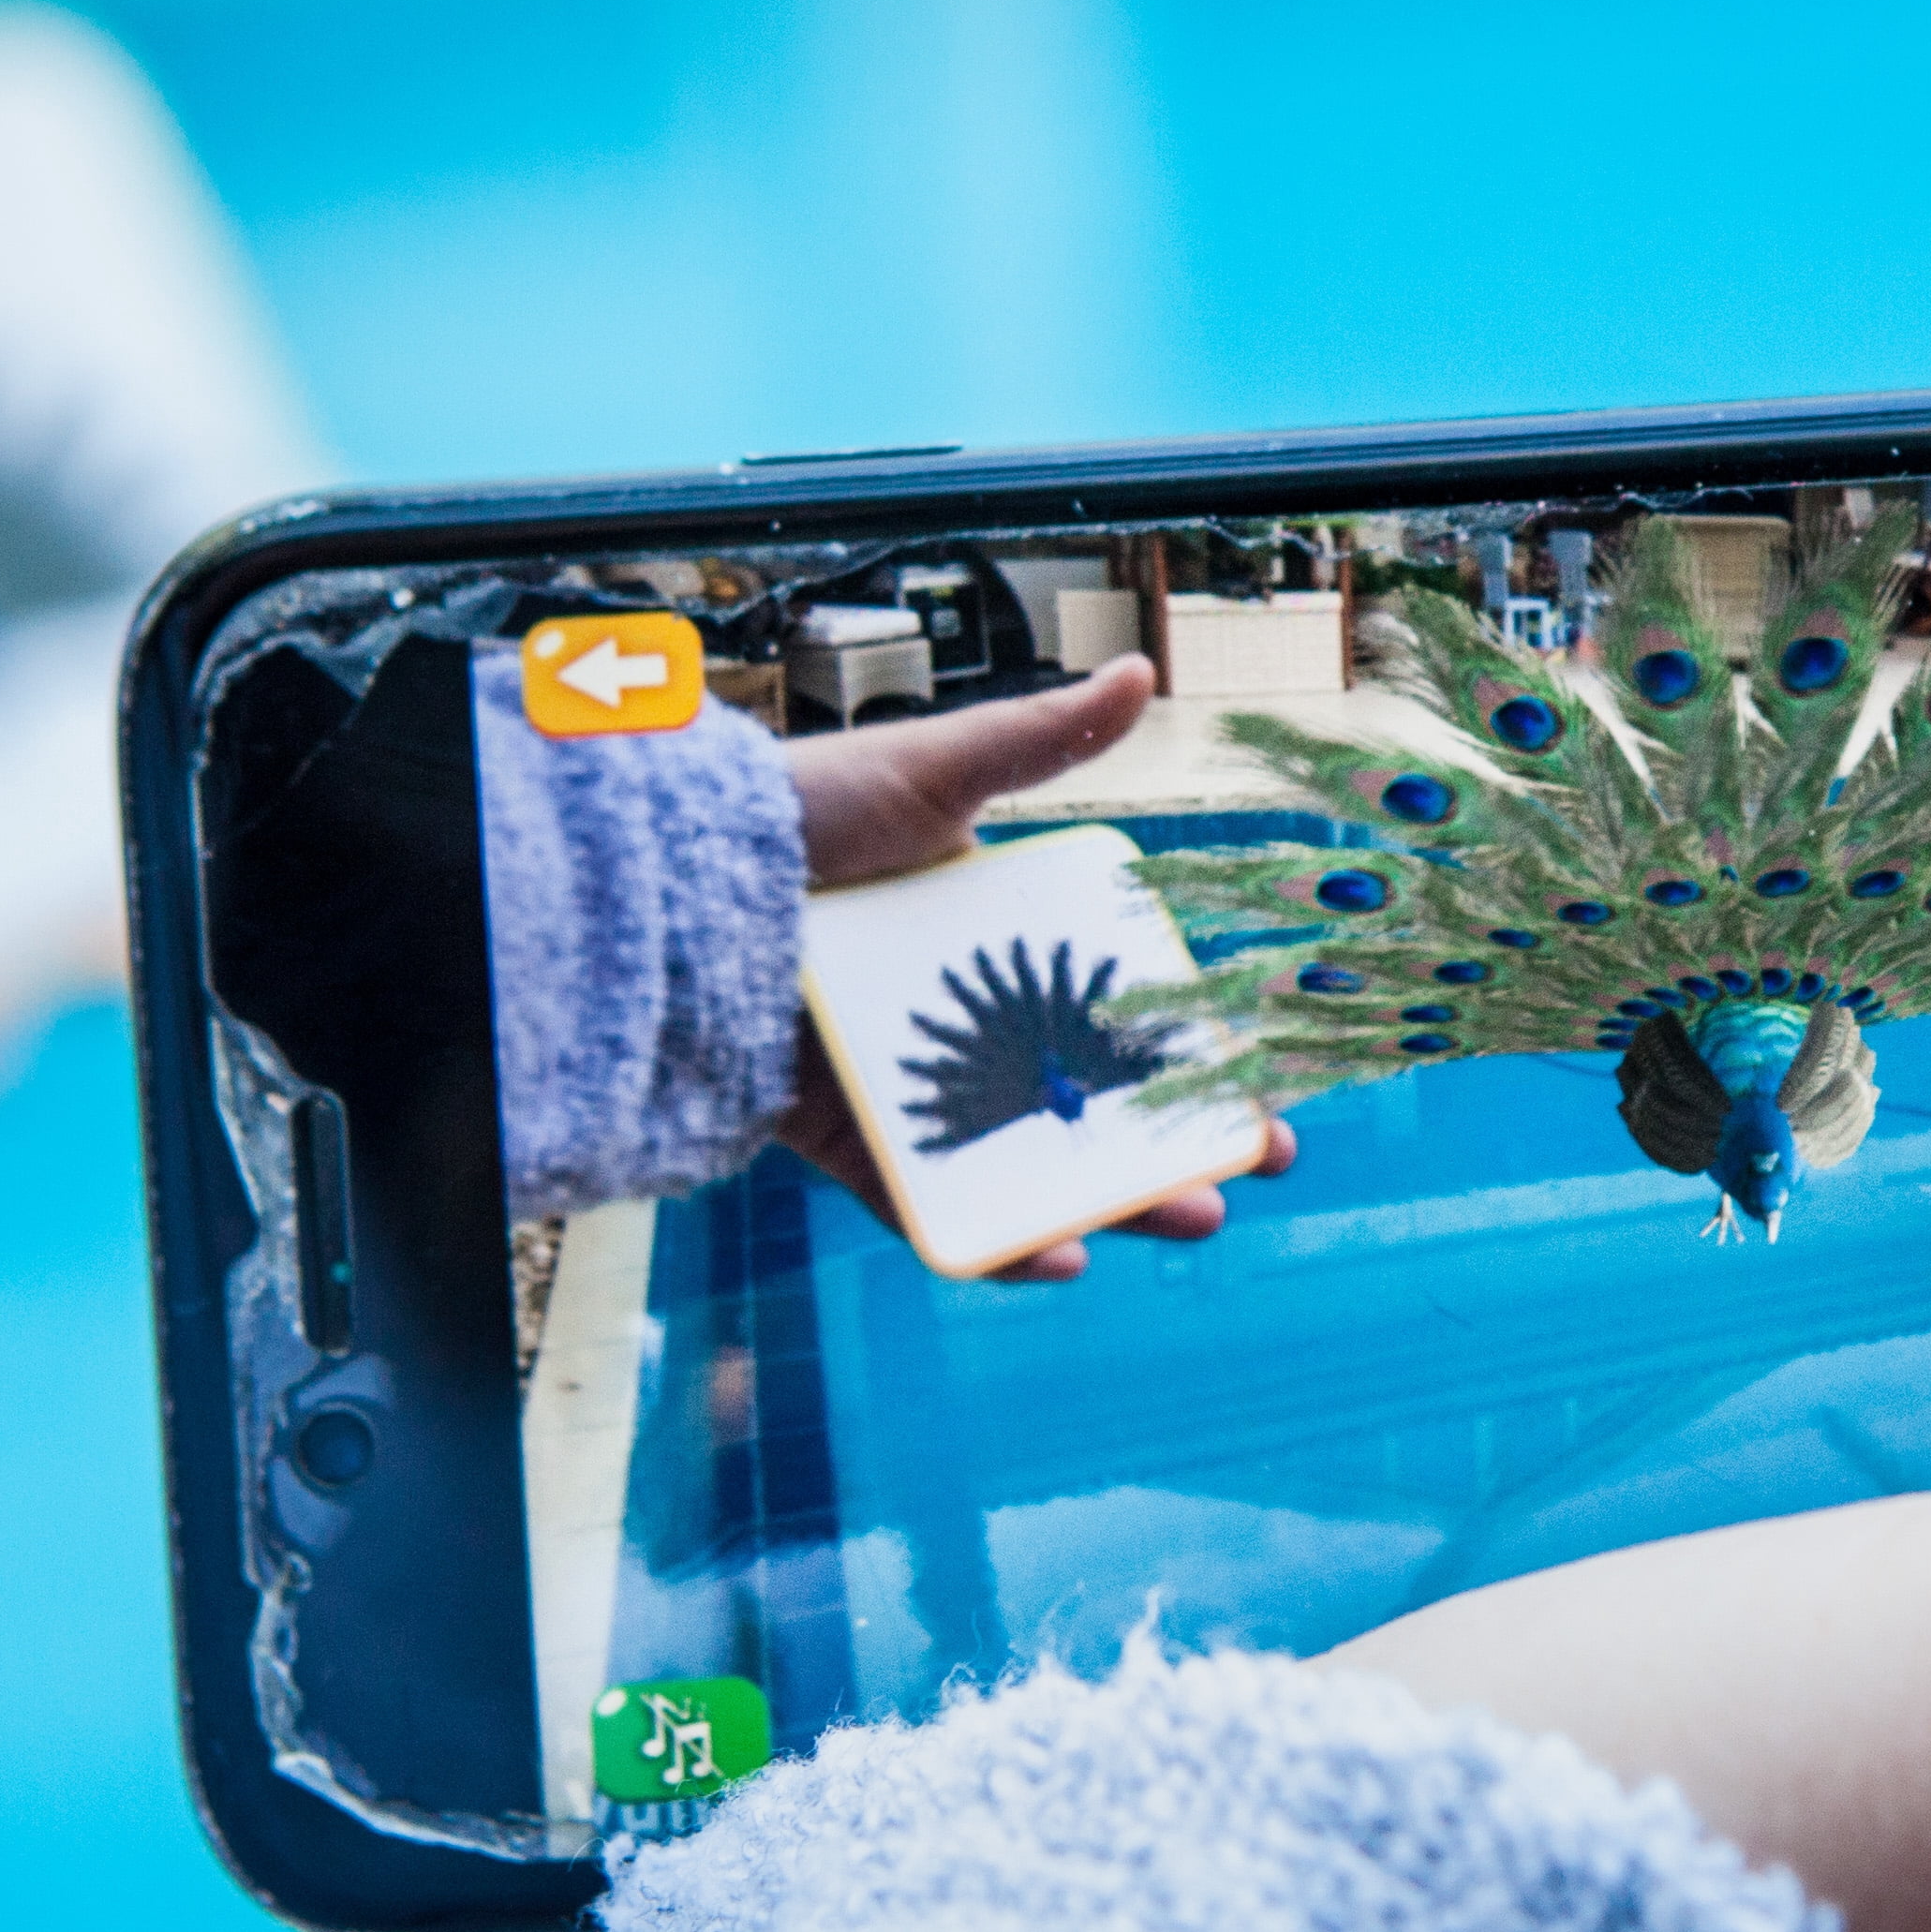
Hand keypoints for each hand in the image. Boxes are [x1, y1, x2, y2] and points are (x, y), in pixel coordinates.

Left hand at [777, 655, 1298, 1282]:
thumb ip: (1038, 738)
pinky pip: (929, 1210)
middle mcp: (956, 1025)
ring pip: (1026, 1165)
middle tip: (1247, 1166)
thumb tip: (1138, 672)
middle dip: (1174, 1142)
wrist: (672, 891)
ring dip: (1111, 1200)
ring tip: (1187, 1216)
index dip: (1187, 1048)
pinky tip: (1062, 1259)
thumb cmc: (797, 816)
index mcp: (987, 944)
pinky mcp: (847, 1146)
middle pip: (1085, 1101)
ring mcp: (907, 1093)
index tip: (1258, 1082)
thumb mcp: (931, 770)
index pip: (1110, 1009)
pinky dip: (994, 1245)